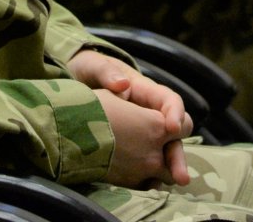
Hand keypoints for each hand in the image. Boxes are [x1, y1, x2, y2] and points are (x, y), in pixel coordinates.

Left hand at [71, 52, 192, 185]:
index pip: (169, 100)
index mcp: (144, 91)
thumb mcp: (94, 66)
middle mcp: (149, 113)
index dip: (175, 113)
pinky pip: (146, 160)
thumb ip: (106, 72)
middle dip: (177, 154)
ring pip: (162, 150)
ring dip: (168, 168)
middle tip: (180, 176)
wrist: (72, 81)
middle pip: (173, 133)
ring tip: (170, 185)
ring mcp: (142, 131)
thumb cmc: (88, 70)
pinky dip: (149, 173)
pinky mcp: (131, 145)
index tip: (171, 128)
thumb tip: (122, 84)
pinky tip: (148, 186)